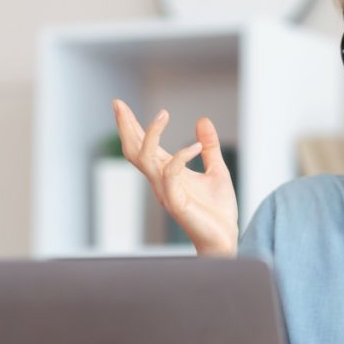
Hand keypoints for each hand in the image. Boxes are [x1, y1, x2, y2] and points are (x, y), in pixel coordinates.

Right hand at [112, 99, 238, 255]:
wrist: (225, 240)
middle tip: (118, 103)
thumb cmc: (218, 211)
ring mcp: (166, 192)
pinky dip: (180, 156)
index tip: (120, 105)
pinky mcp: (176, 203)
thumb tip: (202, 120)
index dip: (132, 126)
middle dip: (125, 127)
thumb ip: (209, 147)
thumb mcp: (217, 171)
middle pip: (134, 151)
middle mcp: (161, 182)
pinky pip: (170, 174)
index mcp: (167, 173)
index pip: (143, 146)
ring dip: (150, 135)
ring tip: (163, 113)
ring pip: (145, 160)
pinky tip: (195, 146)